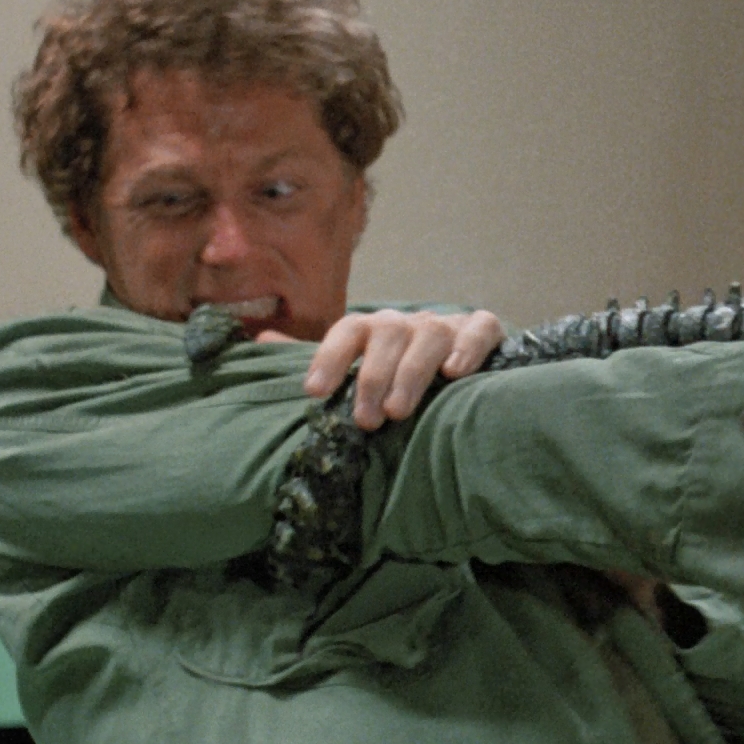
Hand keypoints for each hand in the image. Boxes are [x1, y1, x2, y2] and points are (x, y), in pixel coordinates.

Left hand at [265, 309, 504, 429]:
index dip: (329, 357)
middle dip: (373, 376)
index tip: (314, 393)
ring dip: (411, 372)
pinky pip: (479, 328)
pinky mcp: (484, 329)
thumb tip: (259, 340)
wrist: (462, 358)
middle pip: (387, 333)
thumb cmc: (399, 372)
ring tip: (398, 411)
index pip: (348, 330)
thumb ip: (316, 357)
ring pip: (429, 334)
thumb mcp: (357, 367)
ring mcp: (447, 324)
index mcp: (374, 328)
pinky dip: (467, 347)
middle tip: (366, 420)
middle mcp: (408, 323)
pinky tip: (454, 374)